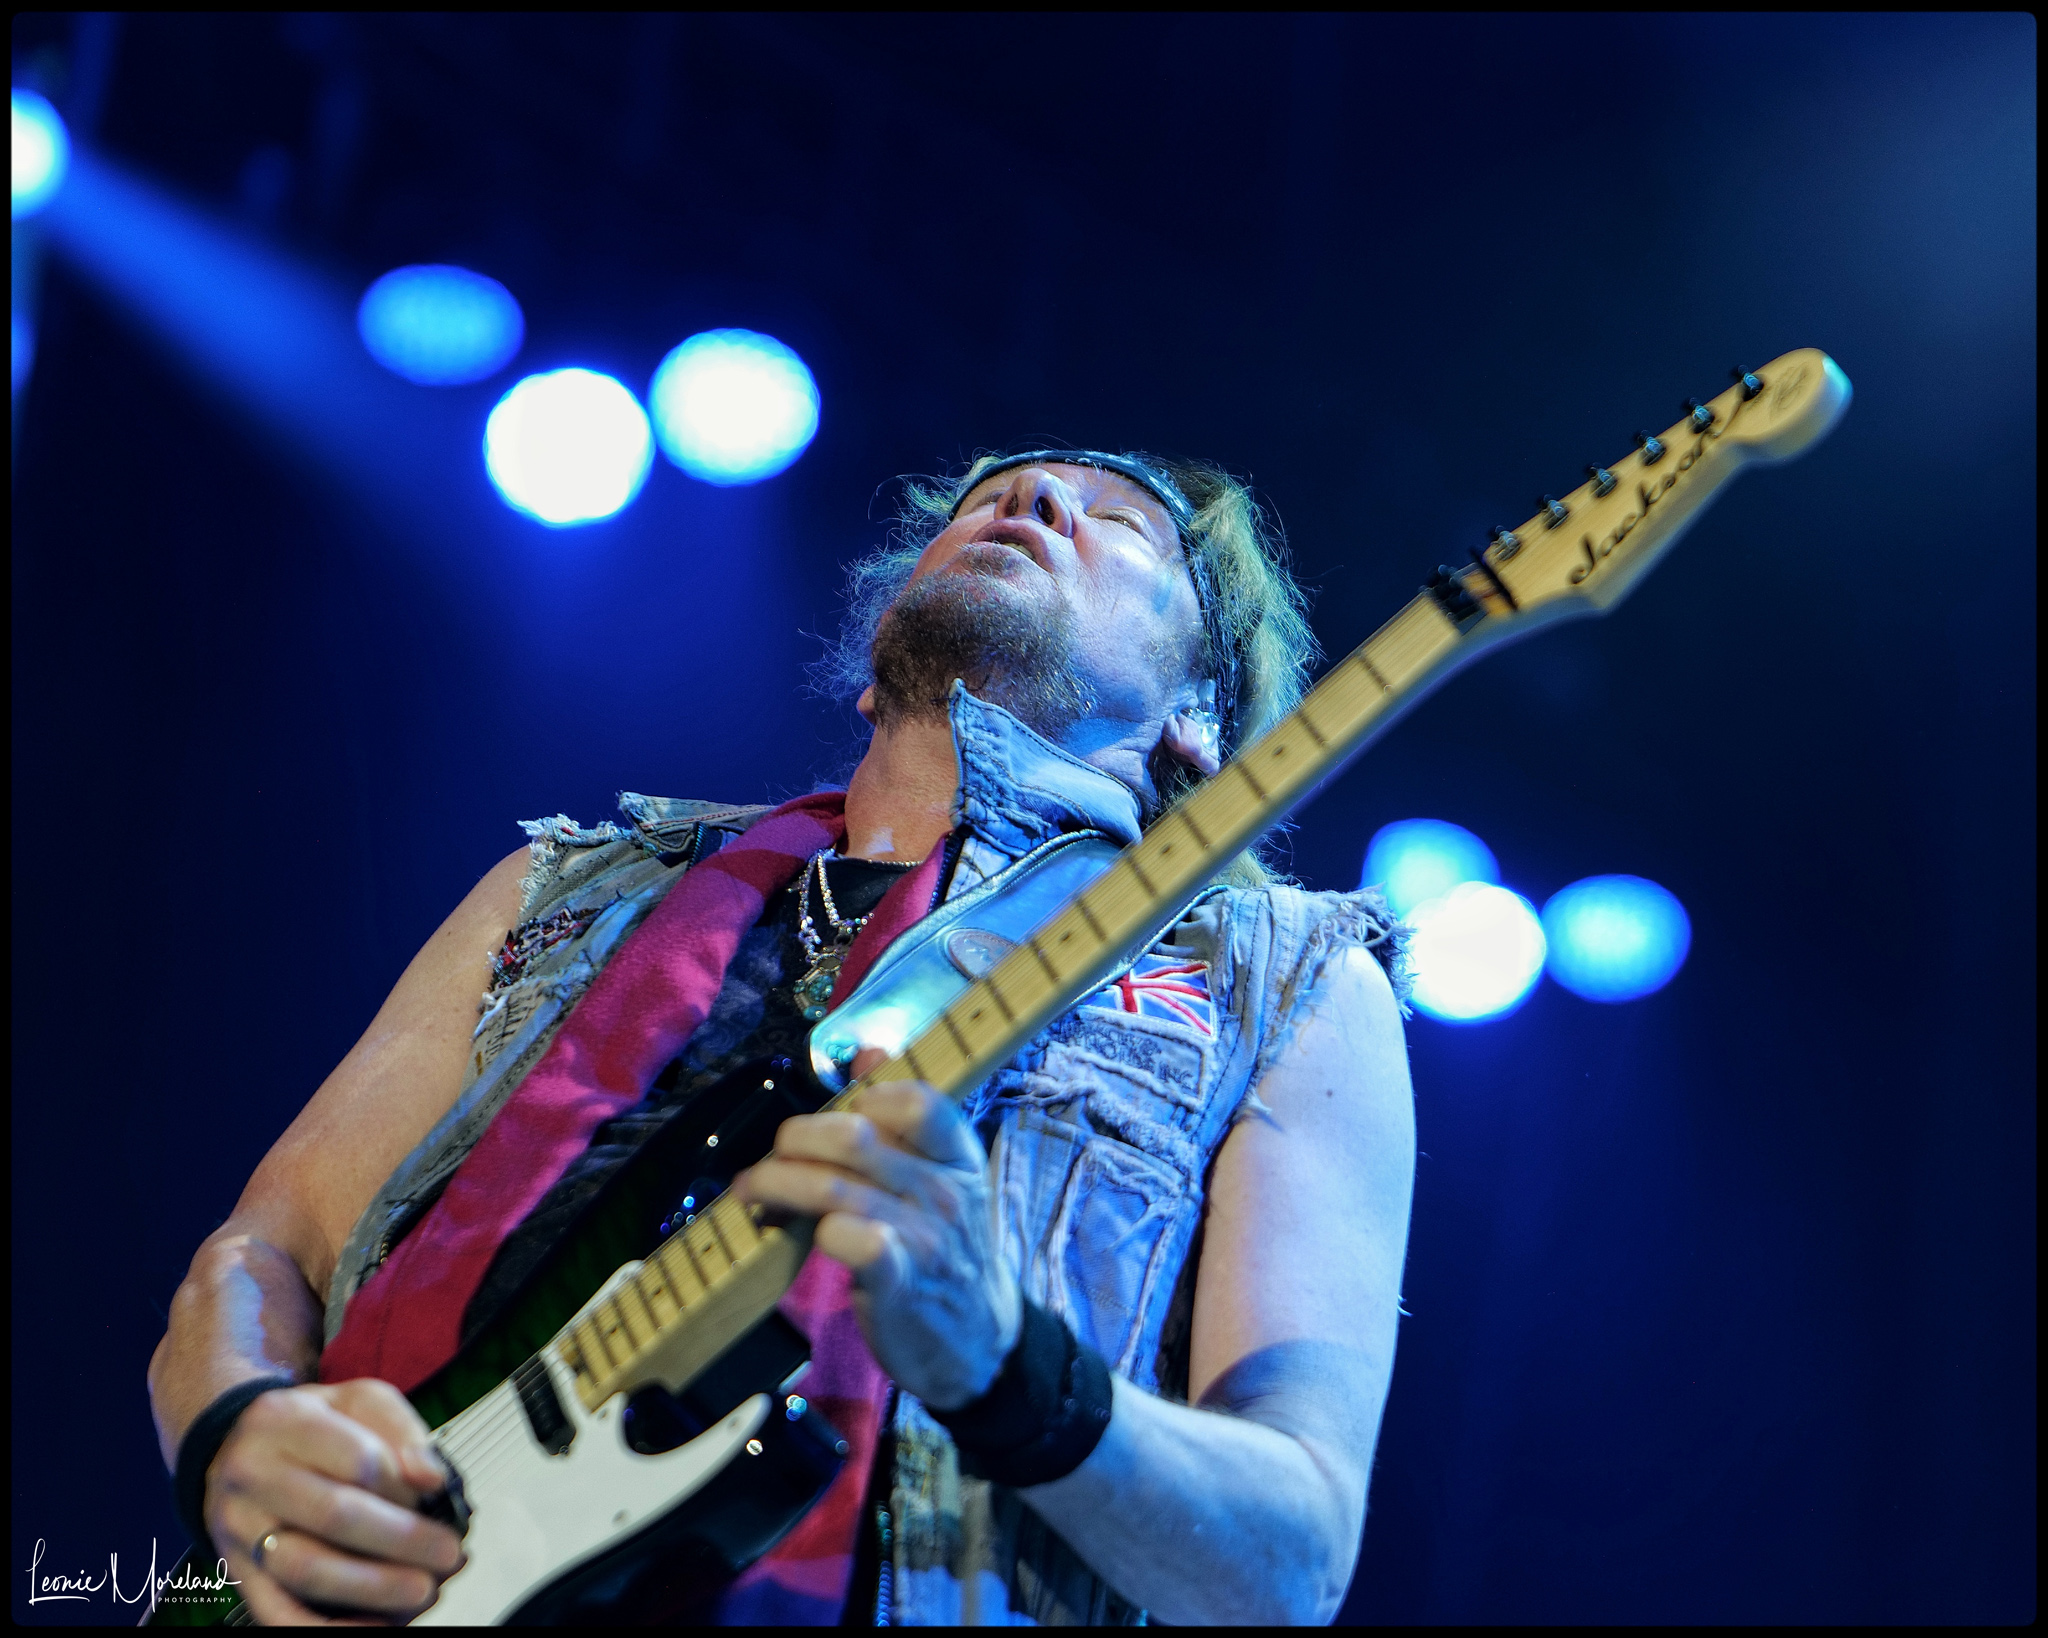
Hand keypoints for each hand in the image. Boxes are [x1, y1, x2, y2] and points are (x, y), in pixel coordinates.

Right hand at [204, 1378, 465, 1624]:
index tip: (437, 1497)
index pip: (356, 1458)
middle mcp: (254, 1476)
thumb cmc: (308, 1423)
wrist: (233, 1446)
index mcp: (286, 1422)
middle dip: (402, 1543)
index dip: (404, 1485)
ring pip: (306, 1570)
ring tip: (421, 1591)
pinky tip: (375, 1625)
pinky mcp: (238, 1573)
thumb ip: (401, 1430)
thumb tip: (432, 1477)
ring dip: (373, 1590)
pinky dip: (329, 1629)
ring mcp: (240, 1529)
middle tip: (447, 1555)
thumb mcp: (357, 1400)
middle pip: (334, 1516)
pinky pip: (278, 1614)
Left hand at [734, 1078, 1020, 1409]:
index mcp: (956, 1154)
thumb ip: (906, 1116)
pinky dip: (817, 1230)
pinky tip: (801, 1233)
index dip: (865, 1098)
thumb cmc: (947, 1249)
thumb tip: (870, 1051)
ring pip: (834, 1188)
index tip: (836, 1117)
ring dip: (778, 1183)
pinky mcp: (898, 1283)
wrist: (981, 1341)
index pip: (916, 1101)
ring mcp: (924, 1237)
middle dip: (796, 1139)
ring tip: (753, 1190)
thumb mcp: (942, 1176)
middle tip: (772, 1156)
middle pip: (855, 1138)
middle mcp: (943, 1190)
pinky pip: (851, 1240)